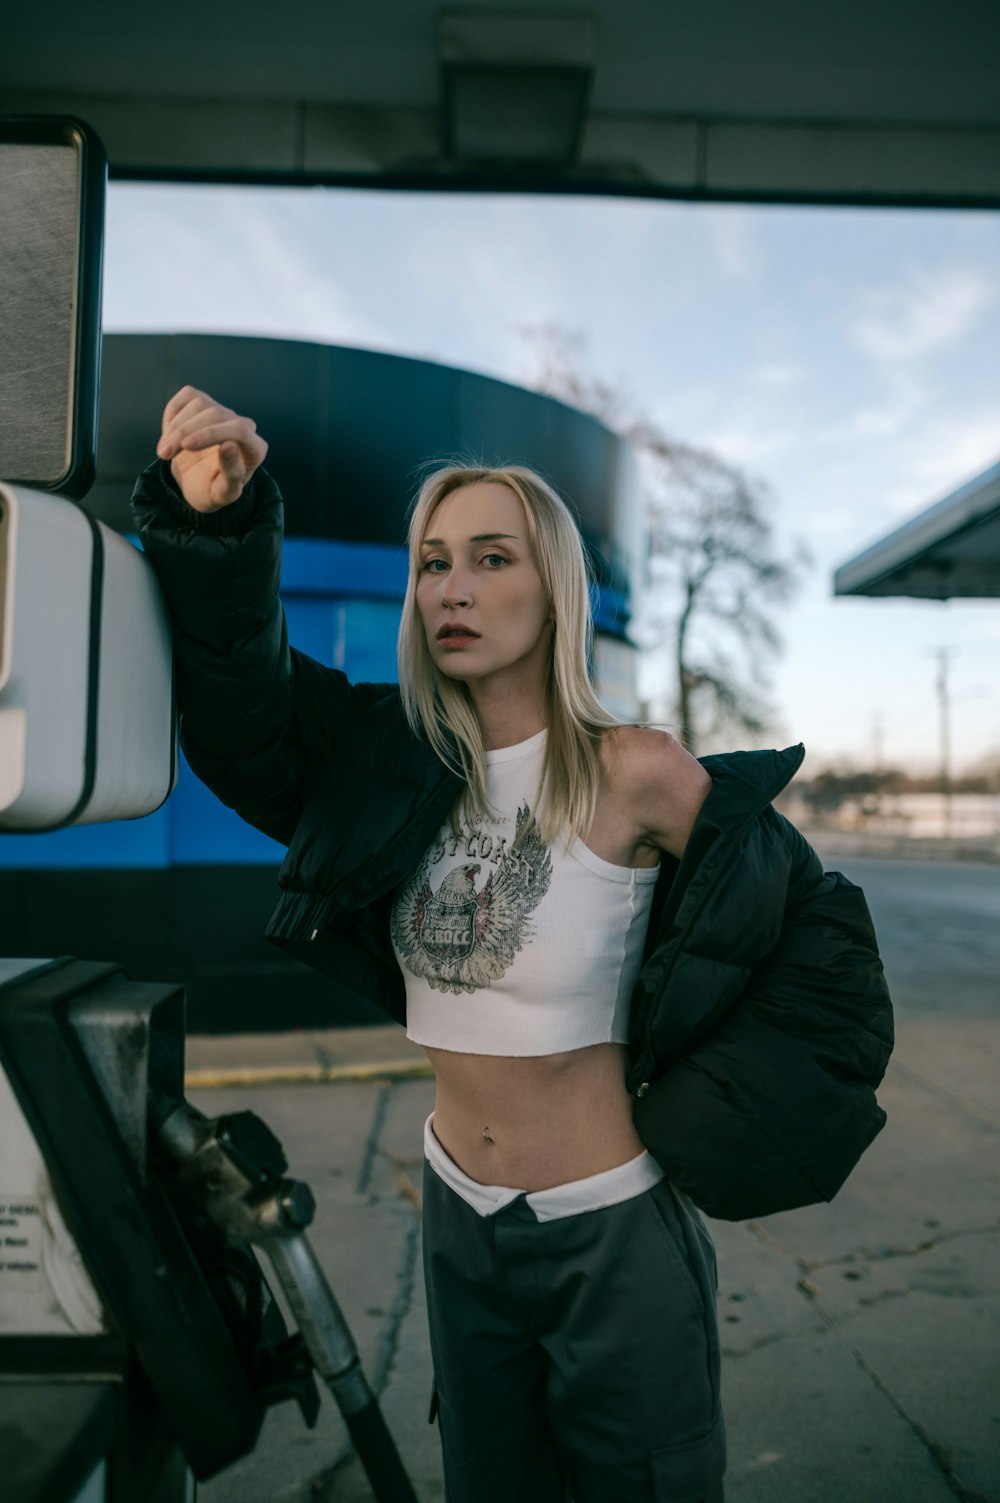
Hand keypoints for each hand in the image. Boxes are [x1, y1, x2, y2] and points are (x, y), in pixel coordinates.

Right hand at [156, 386, 268, 511]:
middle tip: (164, 454)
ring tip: (165, 452)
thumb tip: (229, 445)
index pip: (239, 430)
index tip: (184, 445)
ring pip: (199, 404)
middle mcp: (244, 426)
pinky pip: (187, 396)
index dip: (210, 434)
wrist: (197, 483)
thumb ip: (231, 474)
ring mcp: (224, 412)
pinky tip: (168, 435)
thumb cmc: (212, 490)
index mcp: (255, 449)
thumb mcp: (221, 494)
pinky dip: (172, 414)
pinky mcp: (206, 402)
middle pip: (215, 415)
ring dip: (175, 427)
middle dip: (185, 432)